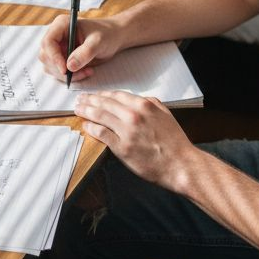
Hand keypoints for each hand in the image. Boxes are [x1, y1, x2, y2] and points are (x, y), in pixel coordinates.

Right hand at [38, 15, 123, 82]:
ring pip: (51, 66)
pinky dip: (70, 76)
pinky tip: (85, 72)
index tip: (65, 69)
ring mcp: (58, 48)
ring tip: (86, 72)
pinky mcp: (62, 59)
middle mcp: (57, 36)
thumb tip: (70, 66)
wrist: (114, 38)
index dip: (54, 57)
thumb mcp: (98, 42)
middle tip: (79, 73)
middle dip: (60, 68)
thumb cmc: (107, 34)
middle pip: (46, 56)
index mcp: (62, 25)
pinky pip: (59, 71)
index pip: (48, 42)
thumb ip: (85, 53)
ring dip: (66, 74)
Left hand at [74, 90, 195, 188]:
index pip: (116, 95)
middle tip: (80, 100)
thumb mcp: (166, 115)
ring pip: (100, 116)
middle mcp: (134, 116)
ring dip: (86, 111)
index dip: (102, 94)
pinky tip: (86, 125)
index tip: (94, 95)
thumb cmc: (175, 142)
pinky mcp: (122, 148)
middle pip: (105, 104)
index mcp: (144, 106)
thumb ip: (152, 104)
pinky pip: (102, 134)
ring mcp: (127, 132)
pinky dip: (91, 128)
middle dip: (89, 100)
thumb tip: (140, 99)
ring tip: (78, 109)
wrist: (180, 164)